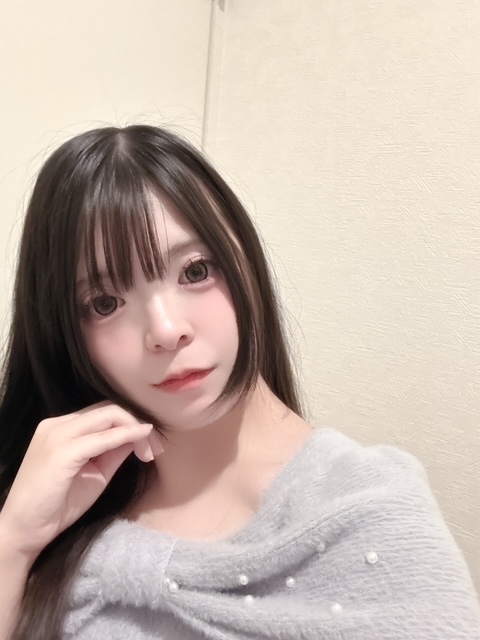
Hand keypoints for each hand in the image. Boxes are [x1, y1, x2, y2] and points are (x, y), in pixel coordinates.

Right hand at [0, 402, 159, 562]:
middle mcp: (57, 425)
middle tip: (156, 448)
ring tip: (150, 451)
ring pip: (108, 416)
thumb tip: (138, 436)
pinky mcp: (62, 452)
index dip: (132, 423)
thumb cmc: (56, 506)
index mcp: (61, 427)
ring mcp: (57, 435)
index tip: (152, 445)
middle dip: (138, 423)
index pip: (104, 413)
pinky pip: (102, 438)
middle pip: (109, 409)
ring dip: (136, 429)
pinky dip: (125, 436)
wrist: (24, 532)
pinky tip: (141, 444)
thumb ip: (112, 452)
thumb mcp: (94, 474)